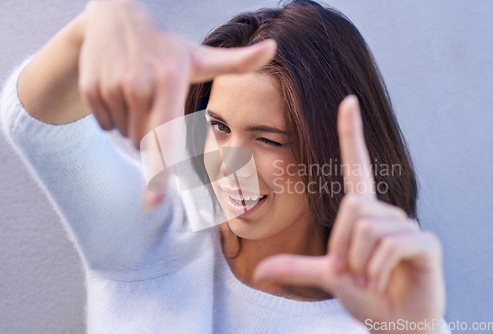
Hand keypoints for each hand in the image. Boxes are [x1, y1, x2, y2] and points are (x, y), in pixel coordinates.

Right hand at [78, 0, 275, 207]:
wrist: (116, 15)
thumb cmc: (166, 46)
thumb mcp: (199, 56)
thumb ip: (238, 62)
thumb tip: (276, 48)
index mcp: (170, 80)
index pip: (167, 134)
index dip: (162, 169)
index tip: (155, 202)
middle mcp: (139, 85)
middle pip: (147, 142)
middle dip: (154, 136)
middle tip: (157, 101)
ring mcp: (112, 87)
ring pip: (127, 136)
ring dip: (135, 125)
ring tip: (139, 90)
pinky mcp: (91, 90)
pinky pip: (107, 125)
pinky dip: (115, 116)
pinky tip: (121, 89)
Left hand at [253, 95, 444, 332]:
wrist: (395, 322)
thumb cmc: (365, 294)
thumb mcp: (328, 276)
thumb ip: (297, 268)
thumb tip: (257, 273)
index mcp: (364, 214)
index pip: (356, 165)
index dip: (351, 134)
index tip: (347, 101)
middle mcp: (386, 213)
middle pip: (352, 206)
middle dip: (343, 247)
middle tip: (354, 271)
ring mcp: (408, 226)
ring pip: (368, 229)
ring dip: (360, 264)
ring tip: (370, 278)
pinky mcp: (426, 243)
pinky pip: (391, 245)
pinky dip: (377, 270)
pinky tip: (382, 281)